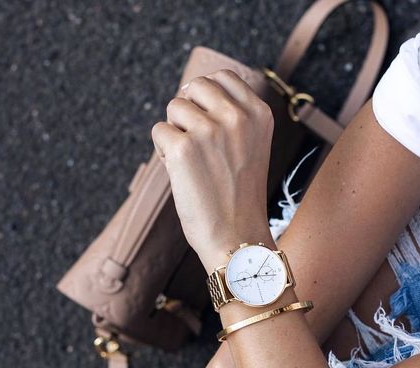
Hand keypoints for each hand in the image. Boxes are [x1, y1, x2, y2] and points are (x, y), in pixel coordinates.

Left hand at [151, 69, 274, 273]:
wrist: (237, 238)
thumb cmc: (240, 198)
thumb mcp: (252, 147)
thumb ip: (234, 116)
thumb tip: (191, 90)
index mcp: (260, 114)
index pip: (223, 78)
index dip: (207, 96)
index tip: (207, 120)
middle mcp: (237, 117)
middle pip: (195, 87)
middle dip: (189, 111)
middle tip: (198, 145)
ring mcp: (209, 131)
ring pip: (175, 107)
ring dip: (176, 132)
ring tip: (193, 164)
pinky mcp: (183, 148)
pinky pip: (159, 131)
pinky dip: (163, 152)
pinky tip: (181, 174)